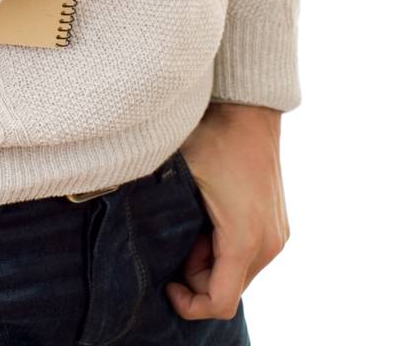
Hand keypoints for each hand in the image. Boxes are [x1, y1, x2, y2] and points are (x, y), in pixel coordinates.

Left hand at [166, 102, 289, 321]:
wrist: (249, 108)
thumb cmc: (213, 138)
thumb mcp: (180, 177)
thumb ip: (162, 215)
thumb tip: (134, 238)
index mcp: (244, 240)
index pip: (219, 303)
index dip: (188, 303)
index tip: (167, 280)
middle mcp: (268, 244)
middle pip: (227, 289)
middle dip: (196, 273)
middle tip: (178, 235)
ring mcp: (276, 235)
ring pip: (238, 272)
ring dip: (210, 259)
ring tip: (193, 220)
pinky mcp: (277, 224)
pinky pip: (248, 254)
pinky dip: (225, 246)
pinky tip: (209, 215)